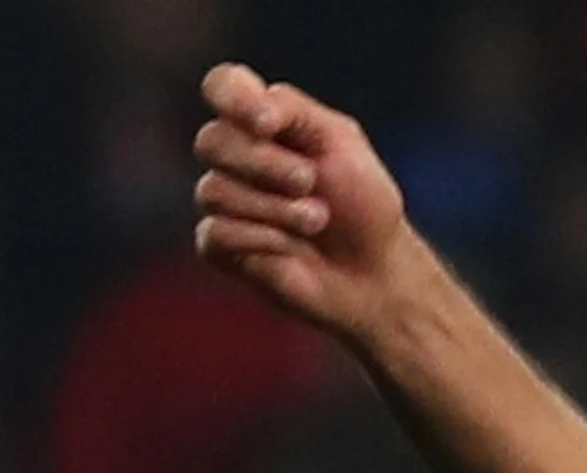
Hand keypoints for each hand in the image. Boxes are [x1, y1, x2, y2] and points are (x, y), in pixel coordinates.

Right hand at [190, 64, 422, 343]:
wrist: (375, 272)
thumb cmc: (363, 204)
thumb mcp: (342, 143)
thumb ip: (295, 111)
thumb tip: (255, 113)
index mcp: (262, 120)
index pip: (222, 86)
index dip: (234, 99)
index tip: (269, 124)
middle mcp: (234, 156)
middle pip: (211, 141)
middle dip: (266, 165)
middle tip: (311, 183)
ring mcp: (223, 200)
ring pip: (213, 191)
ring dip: (276, 210)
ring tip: (317, 221)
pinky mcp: (218, 245)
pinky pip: (216, 233)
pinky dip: (263, 240)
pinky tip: (291, 249)